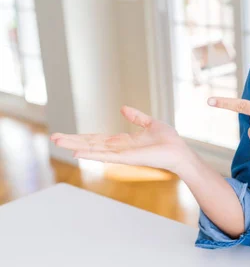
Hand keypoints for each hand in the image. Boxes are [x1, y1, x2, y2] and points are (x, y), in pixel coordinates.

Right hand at [50, 106, 197, 175]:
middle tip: (54, 138)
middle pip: (91, 144)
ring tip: (58, 142)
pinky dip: (91, 154)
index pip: (97, 139)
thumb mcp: (150, 123)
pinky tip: (77, 154)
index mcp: (123, 141)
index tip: (65, 135)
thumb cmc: (168, 140)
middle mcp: (118, 149)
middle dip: (72, 141)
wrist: (179, 151)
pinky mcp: (127, 158)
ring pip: (94, 149)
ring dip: (76, 146)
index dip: (81, 137)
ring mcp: (121, 154)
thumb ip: (136, 117)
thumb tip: (122, 108)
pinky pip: (105, 156)